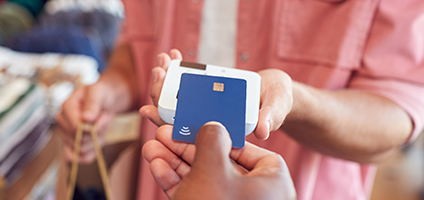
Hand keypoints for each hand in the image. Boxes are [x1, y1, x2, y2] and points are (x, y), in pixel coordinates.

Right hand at [55, 77, 128, 162]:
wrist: (104, 101)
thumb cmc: (100, 94)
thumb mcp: (99, 93)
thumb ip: (93, 104)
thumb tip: (86, 118)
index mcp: (66, 106)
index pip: (75, 127)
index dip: (92, 127)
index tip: (102, 116)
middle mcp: (62, 121)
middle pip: (79, 140)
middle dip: (96, 133)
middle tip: (103, 119)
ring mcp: (65, 134)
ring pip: (81, 150)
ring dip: (96, 141)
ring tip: (100, 127)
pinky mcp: (70, 145)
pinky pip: (79, 158)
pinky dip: (92, 153)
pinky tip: (97, 142)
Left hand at [139, 50, 292, 138]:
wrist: (277, 93)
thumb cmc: (277, 104)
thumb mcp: (276, 109)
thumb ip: (270, 118)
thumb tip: (263, 130)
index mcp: (216, 135)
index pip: (184, 135)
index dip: (165, 125)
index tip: (150, 110)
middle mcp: (205, 123)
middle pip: (173, 114)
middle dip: (160, 94)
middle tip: (158, 73)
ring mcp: (202, 107)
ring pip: (174, 98)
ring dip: (165, 79)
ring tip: (163, 59)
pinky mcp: (203, 92)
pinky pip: (184, 83)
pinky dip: (177, 68)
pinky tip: (173, 55)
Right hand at [142, 122, 295, 199]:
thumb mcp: (212, 169)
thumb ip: (211, 140)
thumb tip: (212, 126)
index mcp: (272, 183)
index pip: (249, 150)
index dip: (223, 136)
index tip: (200, 127)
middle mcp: (255, 197)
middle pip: (218, 163)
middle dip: (186, 148)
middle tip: (164, 134)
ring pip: (201, 179)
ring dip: (174, 163)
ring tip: (151, 149)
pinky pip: (195, 195)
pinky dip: (176, 183)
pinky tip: (156, 167)